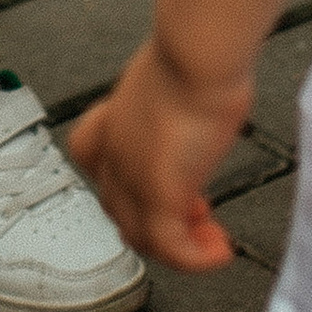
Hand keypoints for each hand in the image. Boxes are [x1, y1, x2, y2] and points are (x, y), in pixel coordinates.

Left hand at [70, 37, 251, 269]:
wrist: (198, 52)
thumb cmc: (196, 56)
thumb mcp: (178, 79)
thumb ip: (176, 102)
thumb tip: (198, 103)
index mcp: (115, 118)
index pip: (93, 160)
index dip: (125, 178)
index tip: (160, 180)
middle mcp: (115, 150)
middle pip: (118, 207)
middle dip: (158, 218)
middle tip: (198, 215)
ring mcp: (131, 176)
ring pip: (141, 236)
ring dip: (179, 244)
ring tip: (211, 240)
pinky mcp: (158, 194)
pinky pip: (171, 249)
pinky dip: (196, 259)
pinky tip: (218, 252)